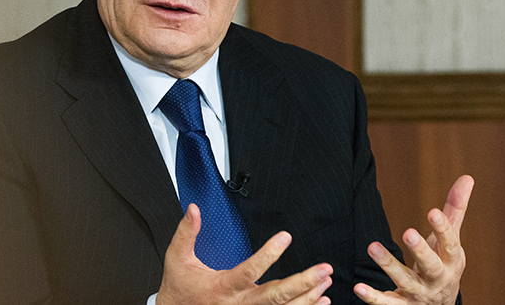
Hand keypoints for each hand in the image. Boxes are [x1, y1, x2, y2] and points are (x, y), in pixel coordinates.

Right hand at [156, 204, 333, 304]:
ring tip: (326, 281)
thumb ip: (187, 232)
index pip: (249, 270)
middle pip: (276, 296)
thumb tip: (193, 209)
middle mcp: (239, 304)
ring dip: (308, 296)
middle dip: (302, 283)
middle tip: (323, 270)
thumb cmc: (179, 289)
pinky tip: (320, 300)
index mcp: (223, 287)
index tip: (285, 237)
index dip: (269, 254)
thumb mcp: (178, 258)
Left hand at [354, 175, 473, 304]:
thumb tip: (467, 177)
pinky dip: (372, 297)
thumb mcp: (451, 240)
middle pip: (431, 265)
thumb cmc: (444, 264)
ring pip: (405, 281)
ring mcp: (419, 294)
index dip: (443, 228)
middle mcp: (437, 279)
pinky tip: (358, 287)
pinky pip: (387, 304)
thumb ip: (455, 210)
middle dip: (420, 250)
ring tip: (372, 247)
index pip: (450, 244)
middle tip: (408, 232)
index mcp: (451, 261)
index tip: (434, 211)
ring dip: (389, 265)